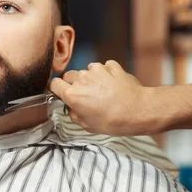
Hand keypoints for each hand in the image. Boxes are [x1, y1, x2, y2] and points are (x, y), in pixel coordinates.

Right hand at [49, 60, 167, 135]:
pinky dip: (106, 74)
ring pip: (86, 71)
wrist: (138, 110)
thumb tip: (72, 108)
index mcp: (72, 94)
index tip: (60, 92)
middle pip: (68, 76)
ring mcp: (97, 70)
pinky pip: (103, 67)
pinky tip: (113, 85)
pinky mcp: (111, 65)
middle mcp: (82, 78)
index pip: (53, 84)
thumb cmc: (114, 121)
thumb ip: (75, 114)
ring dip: (90, 78)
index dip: (56, 89)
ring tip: (102, 91)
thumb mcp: (88, 126)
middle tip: (84, 95)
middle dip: (73, 84)